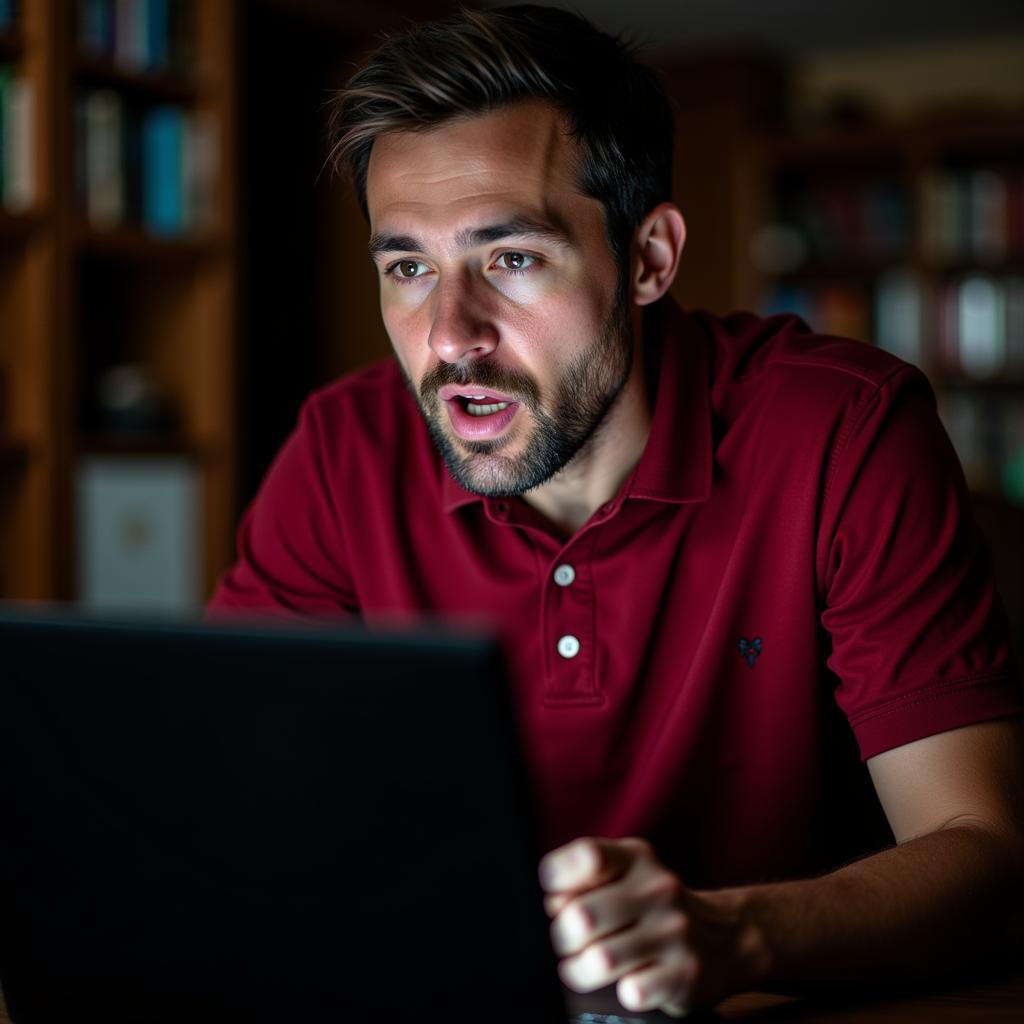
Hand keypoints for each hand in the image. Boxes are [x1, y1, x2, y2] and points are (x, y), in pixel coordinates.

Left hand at [539, 837, 753, 1015]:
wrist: (726, 937)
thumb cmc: (653, 905)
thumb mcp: (625, 873)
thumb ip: (584, 878)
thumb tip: (551, 904)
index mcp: (636, 858)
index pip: (588, 856)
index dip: (558, 878)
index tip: (553, 895)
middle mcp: (658, 889)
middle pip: (582, 916)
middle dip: (563, 937)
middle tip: (568, 943)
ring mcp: (675, 932)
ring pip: (600, 959)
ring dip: (580, 970)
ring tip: (583, 967)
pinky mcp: (685, 975)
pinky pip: (633, 991)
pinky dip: (621, 991)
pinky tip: (626, 981)